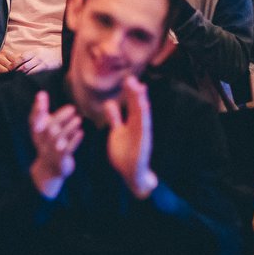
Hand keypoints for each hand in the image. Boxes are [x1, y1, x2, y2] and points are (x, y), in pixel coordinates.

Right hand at [0, 50, 24, 75]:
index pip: (15, 60)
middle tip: (16, 75)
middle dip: (14, 71)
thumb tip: (28, 63)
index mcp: (5, 53)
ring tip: (9, 76)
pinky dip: (0, 77)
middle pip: (10, 66)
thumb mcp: (8, 56)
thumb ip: (17, 59)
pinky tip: (2, 77)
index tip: (22, 71)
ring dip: (7, 75)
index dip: (19, 66)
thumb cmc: (1, 60)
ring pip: (4, 71)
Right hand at [27, 91, 81, 198]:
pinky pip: (67, 150)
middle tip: (72, 108)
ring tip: (79, 119)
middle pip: (49, 128)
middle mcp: (41, 141)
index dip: (38, 109)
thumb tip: (41, 93)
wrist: (50, 169)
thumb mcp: (42, 128)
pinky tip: (81, 133)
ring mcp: (50, 151)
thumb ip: (41, 111)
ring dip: (69, 128)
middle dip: (60, 117)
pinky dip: (74, 141)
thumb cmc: (48, 142)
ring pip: (58, 138)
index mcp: (36, 132)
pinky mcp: (60, 159)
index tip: (42, 96)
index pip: (34, 119)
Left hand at [102, 77, 156, 198]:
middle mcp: (139, 128)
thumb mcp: (117, 132)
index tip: (129, 80)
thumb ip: (115, 118)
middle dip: (136, 94)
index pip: (132, 106)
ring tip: (140, 91)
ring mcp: (142, 137)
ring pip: (143, 118)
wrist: (131, 174)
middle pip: (138, 108)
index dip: (131, 94)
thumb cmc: (126, 154)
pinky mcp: (143, 146)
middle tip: (133, 79)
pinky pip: (143, 132)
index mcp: (133, 124)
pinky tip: (143, 111)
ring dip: (141, 104)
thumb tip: (110, 102)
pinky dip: (144, 122)